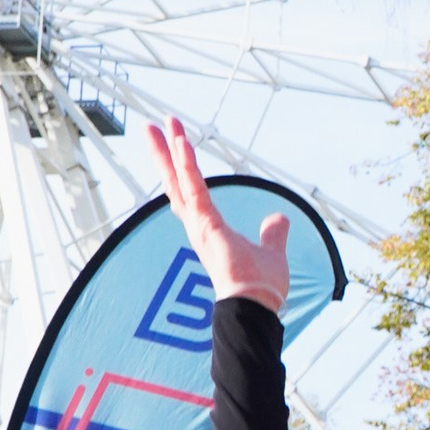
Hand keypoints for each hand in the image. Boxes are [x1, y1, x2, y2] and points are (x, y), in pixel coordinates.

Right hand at [147, 115, 288, 314]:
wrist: (255, 306)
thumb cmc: (259, 287)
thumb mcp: (271, 251)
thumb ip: (273, 234)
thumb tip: (278, 218)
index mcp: (210, 230)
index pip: (191, 192)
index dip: (181, 170)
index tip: (173, 147)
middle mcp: (198, 226)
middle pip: (175, 182)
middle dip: (163, 155)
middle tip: (151, 128)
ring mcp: (199, 225)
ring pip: (180, 181)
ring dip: (170, 151)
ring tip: (163, 123)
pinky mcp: (205, 225)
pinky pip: (194, 189)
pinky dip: (187, 166)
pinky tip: (181, 144)